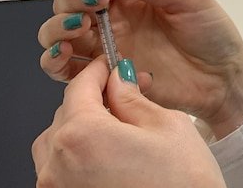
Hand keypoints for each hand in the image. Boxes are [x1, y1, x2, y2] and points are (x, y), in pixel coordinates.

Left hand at [33, 56, 225, 187]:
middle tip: (128, 95)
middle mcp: (58, 165)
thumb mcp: (166, 126)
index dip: (98, 70)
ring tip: (119, 130)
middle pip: (66, 114)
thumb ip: (132, 98)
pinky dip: (80, 157)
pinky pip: (61, 171)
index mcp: (82, 135)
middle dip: (95, 100)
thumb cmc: (183, 186)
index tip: (110, 66)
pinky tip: (111, 157)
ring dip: (83, 129)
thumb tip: (118, 80)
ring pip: (58, 143)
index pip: (79, 87)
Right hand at [37, 0, 242, 137]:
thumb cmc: (212, 33)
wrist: (224, 79)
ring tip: (79, 28)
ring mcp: (106, 50)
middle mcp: (112, 21)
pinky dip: (59, 62)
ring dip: (56, 29)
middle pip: (66, 5)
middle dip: (70, 0)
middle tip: (95, 3)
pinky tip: (74, 55)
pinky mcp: (105, 80)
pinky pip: (68, 72)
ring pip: (57, 36)